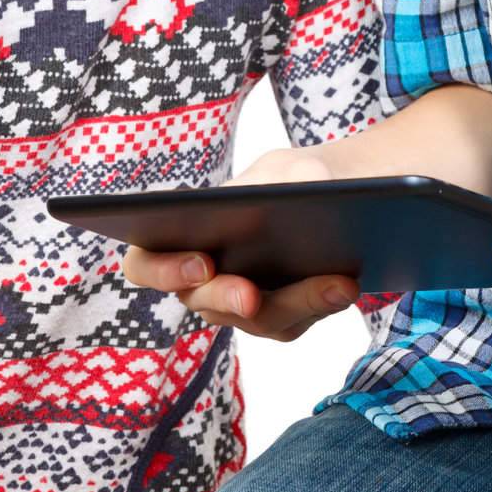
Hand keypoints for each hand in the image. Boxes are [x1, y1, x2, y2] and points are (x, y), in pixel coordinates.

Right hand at [120, 145, 360, 340]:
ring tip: (339, 283)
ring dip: (297, 301)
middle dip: (228, 297)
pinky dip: (320, 304)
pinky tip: (347, 286)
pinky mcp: (281, 317)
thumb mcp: (291, 167)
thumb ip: (287, 179)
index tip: (200, 262)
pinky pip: (292, 324)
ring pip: (257, 318)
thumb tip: (294, 198)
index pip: (145, 262)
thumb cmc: (296, 176)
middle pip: (201, 302)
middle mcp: (206, 277)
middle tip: (251, 293)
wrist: (342, 195)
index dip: (162, 270)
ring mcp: (242, 302)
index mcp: (187, 232)